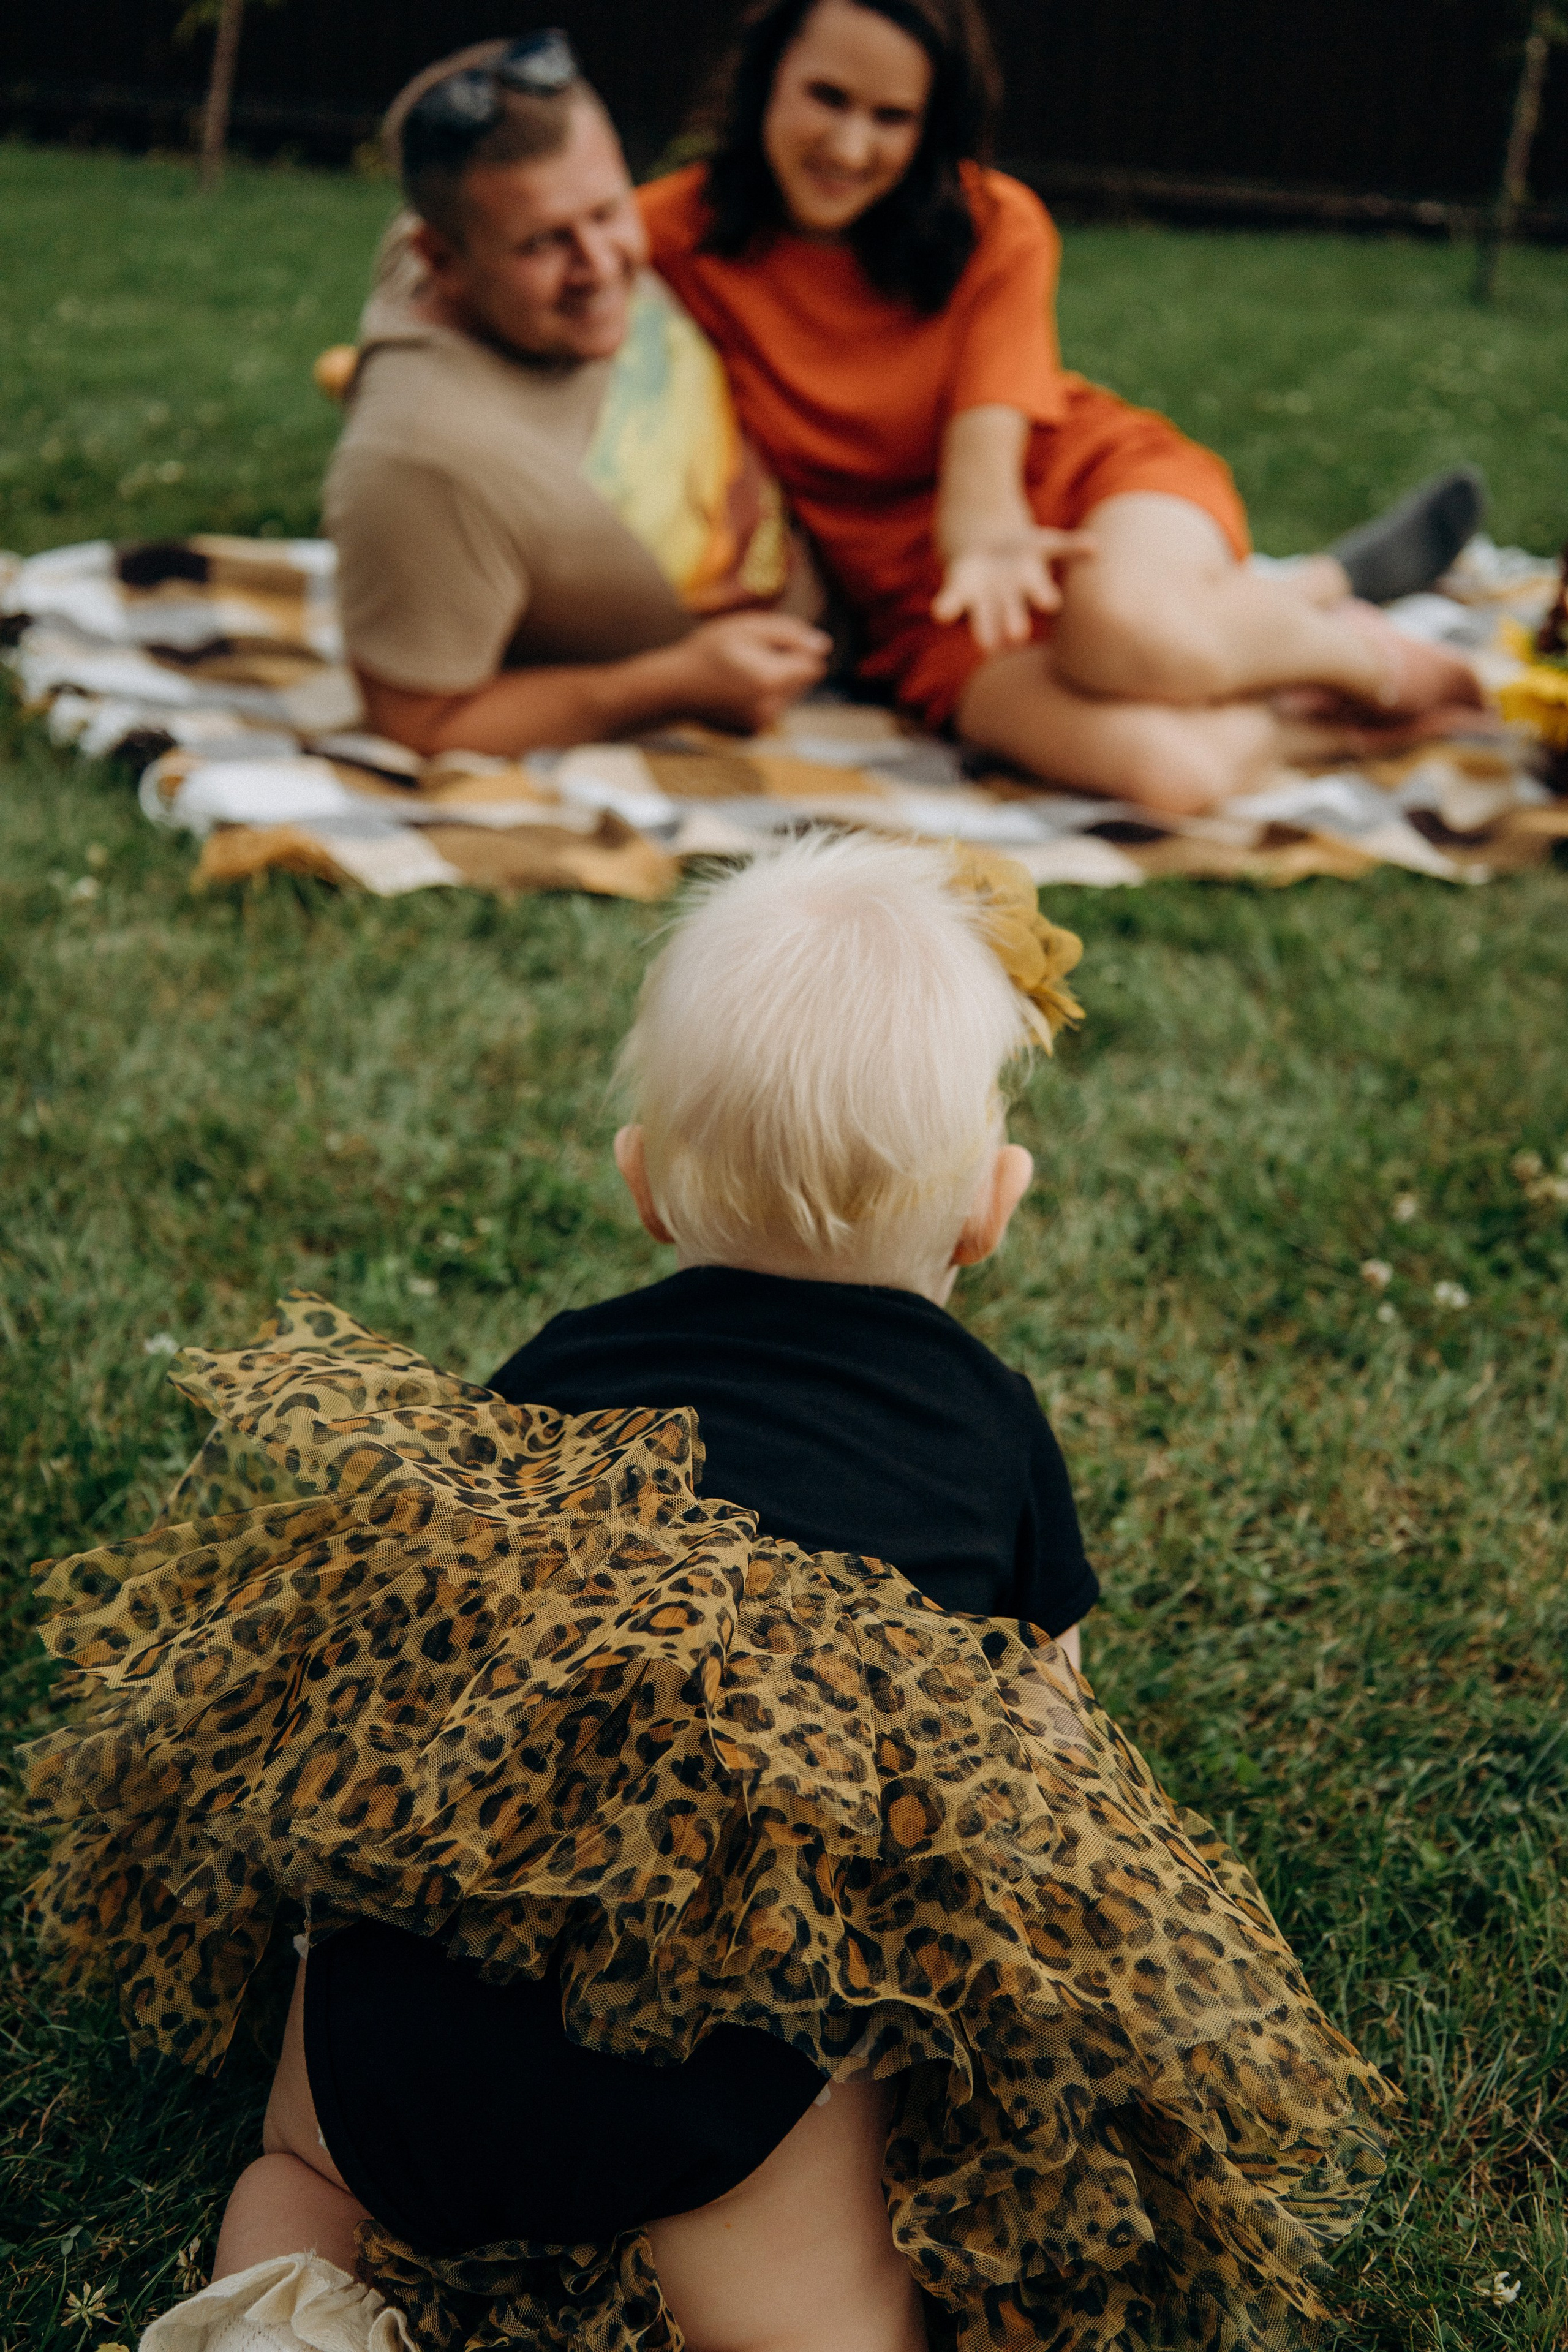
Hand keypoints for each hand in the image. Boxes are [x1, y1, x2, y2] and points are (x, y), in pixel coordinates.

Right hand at [660, 612, 831, 734]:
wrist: (673, 688)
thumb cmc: (709, 650)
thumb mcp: (747, 627)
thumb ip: (790, 633)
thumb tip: (824, 647)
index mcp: (772, 680)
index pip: (812, 664)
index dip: (795, 650)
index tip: (767, 647)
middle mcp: (771, 709)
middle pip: (803, 682)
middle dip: (786, 667)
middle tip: (748, 660)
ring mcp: (762, 725)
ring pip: (789, 697)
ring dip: (775, 683)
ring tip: (741, 675)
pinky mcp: (754, 734)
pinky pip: (773, 710)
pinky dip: (762, 699)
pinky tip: (737, 692)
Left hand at [931, 528, 1096, 652]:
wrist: (986, 549)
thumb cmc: (1023, 551)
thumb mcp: (1045, 543)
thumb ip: (1069, 547)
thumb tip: (1097, 546)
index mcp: (1030, 585)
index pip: (1038, 592)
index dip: (1042, 595)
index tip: (1050, 603)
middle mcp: (1007, 599)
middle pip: (1011, 612)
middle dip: (1014, 622)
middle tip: (1017, 637)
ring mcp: (982, 598)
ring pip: (983, 616)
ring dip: (984, 630)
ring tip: (987, 646)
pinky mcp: (959, 591)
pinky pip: (951, 601)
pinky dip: (946, 607)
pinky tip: (940, 614)